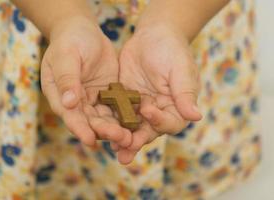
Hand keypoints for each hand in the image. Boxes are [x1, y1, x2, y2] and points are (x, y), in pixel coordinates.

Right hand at [41, 17, 131, 148]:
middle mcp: (75, 102)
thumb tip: (68, 103)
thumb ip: (67, 78)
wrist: (83, 30)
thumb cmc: (70, 40)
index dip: (80, 129)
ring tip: (131, 137)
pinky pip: (116, 108)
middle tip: (121, 139)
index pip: (70, 116)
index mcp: (59, 95)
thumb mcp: (66, 56)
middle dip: (104, 131)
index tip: (90, 140)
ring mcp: (92, 100)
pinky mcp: (107, 95)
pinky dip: (124, 115)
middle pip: (90, 121)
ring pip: (104, 118)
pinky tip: (137, 122)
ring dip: (116, 128)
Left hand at [114, 24, 201, 163]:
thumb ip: (185, 93)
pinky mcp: (125, 100)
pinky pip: (118, 114)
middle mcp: (158, 111)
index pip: (169, 122)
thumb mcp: (180, 69)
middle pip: (148, 131)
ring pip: (132, 127)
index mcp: (176, 107)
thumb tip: (196, 117)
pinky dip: (111, 122)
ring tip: (113, 148)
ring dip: (122, 138)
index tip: (147, 111)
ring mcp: (140, 107)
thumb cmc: (172, 50)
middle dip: (136, 141)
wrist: (154, 35)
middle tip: (125, 153)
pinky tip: (100, 129)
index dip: (159, 120)